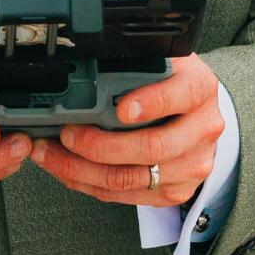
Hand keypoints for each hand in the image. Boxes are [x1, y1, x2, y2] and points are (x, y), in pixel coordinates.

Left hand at [31, 54, 221, 207]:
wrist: (198, 113)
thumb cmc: (172, 83)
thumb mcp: (162, 59)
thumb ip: (135, 63)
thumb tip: (84, 66)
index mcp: (199, 89)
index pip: (179, 96)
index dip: (150, 103)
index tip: (121, 108)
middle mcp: (202, 129)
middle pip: (150, 147)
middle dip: (98, 145)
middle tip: (65, 133)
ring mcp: (192, 165)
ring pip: (131, 178)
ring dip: (82, 169)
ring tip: (51, 154)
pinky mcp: (176, 191)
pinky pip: (125, 195)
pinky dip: (88, 183)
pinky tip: (67, 170)